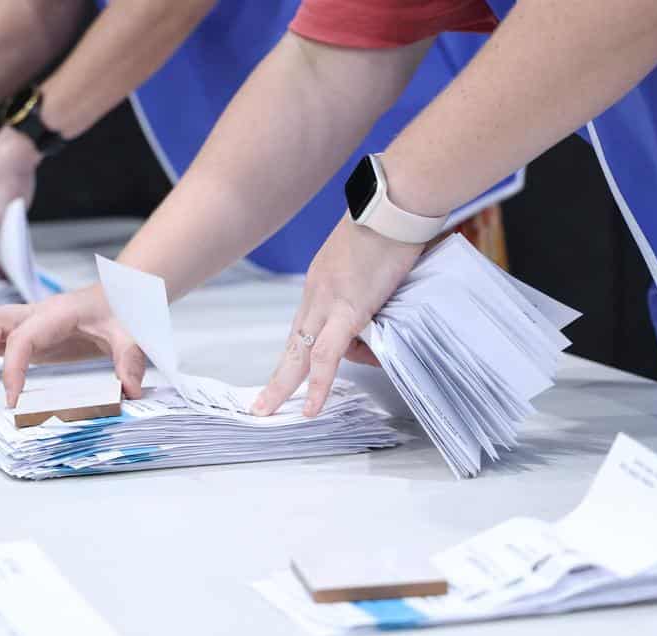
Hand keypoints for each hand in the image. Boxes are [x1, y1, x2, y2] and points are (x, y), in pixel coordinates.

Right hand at [0, 285, 146, 406]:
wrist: (121, 295)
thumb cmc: (122, 310)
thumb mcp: (132, 334)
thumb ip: (130, 360)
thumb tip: (130, 391)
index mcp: (58, 313)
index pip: (22, 337)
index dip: (12, 368)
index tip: (13, 398)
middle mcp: (36, 312)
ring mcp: (28, 320)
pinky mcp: (27, 330)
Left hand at [252, 215, 423, 417]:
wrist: (396, 202)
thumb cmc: (393, 223)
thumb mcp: (375, 261)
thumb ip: (374, 290)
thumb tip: (382, 320)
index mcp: (322, 281)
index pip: (304, 325)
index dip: (295, 353)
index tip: (287, 374)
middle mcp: (317, 293)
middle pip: (292, 344)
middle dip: (276, 379)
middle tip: (260, 406)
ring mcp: (329, 301)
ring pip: (300, 354)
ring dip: (286, 386)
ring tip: (280, 411)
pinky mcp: (349, 308)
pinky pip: (327, 355)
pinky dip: (318, 384)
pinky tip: (311, 407)